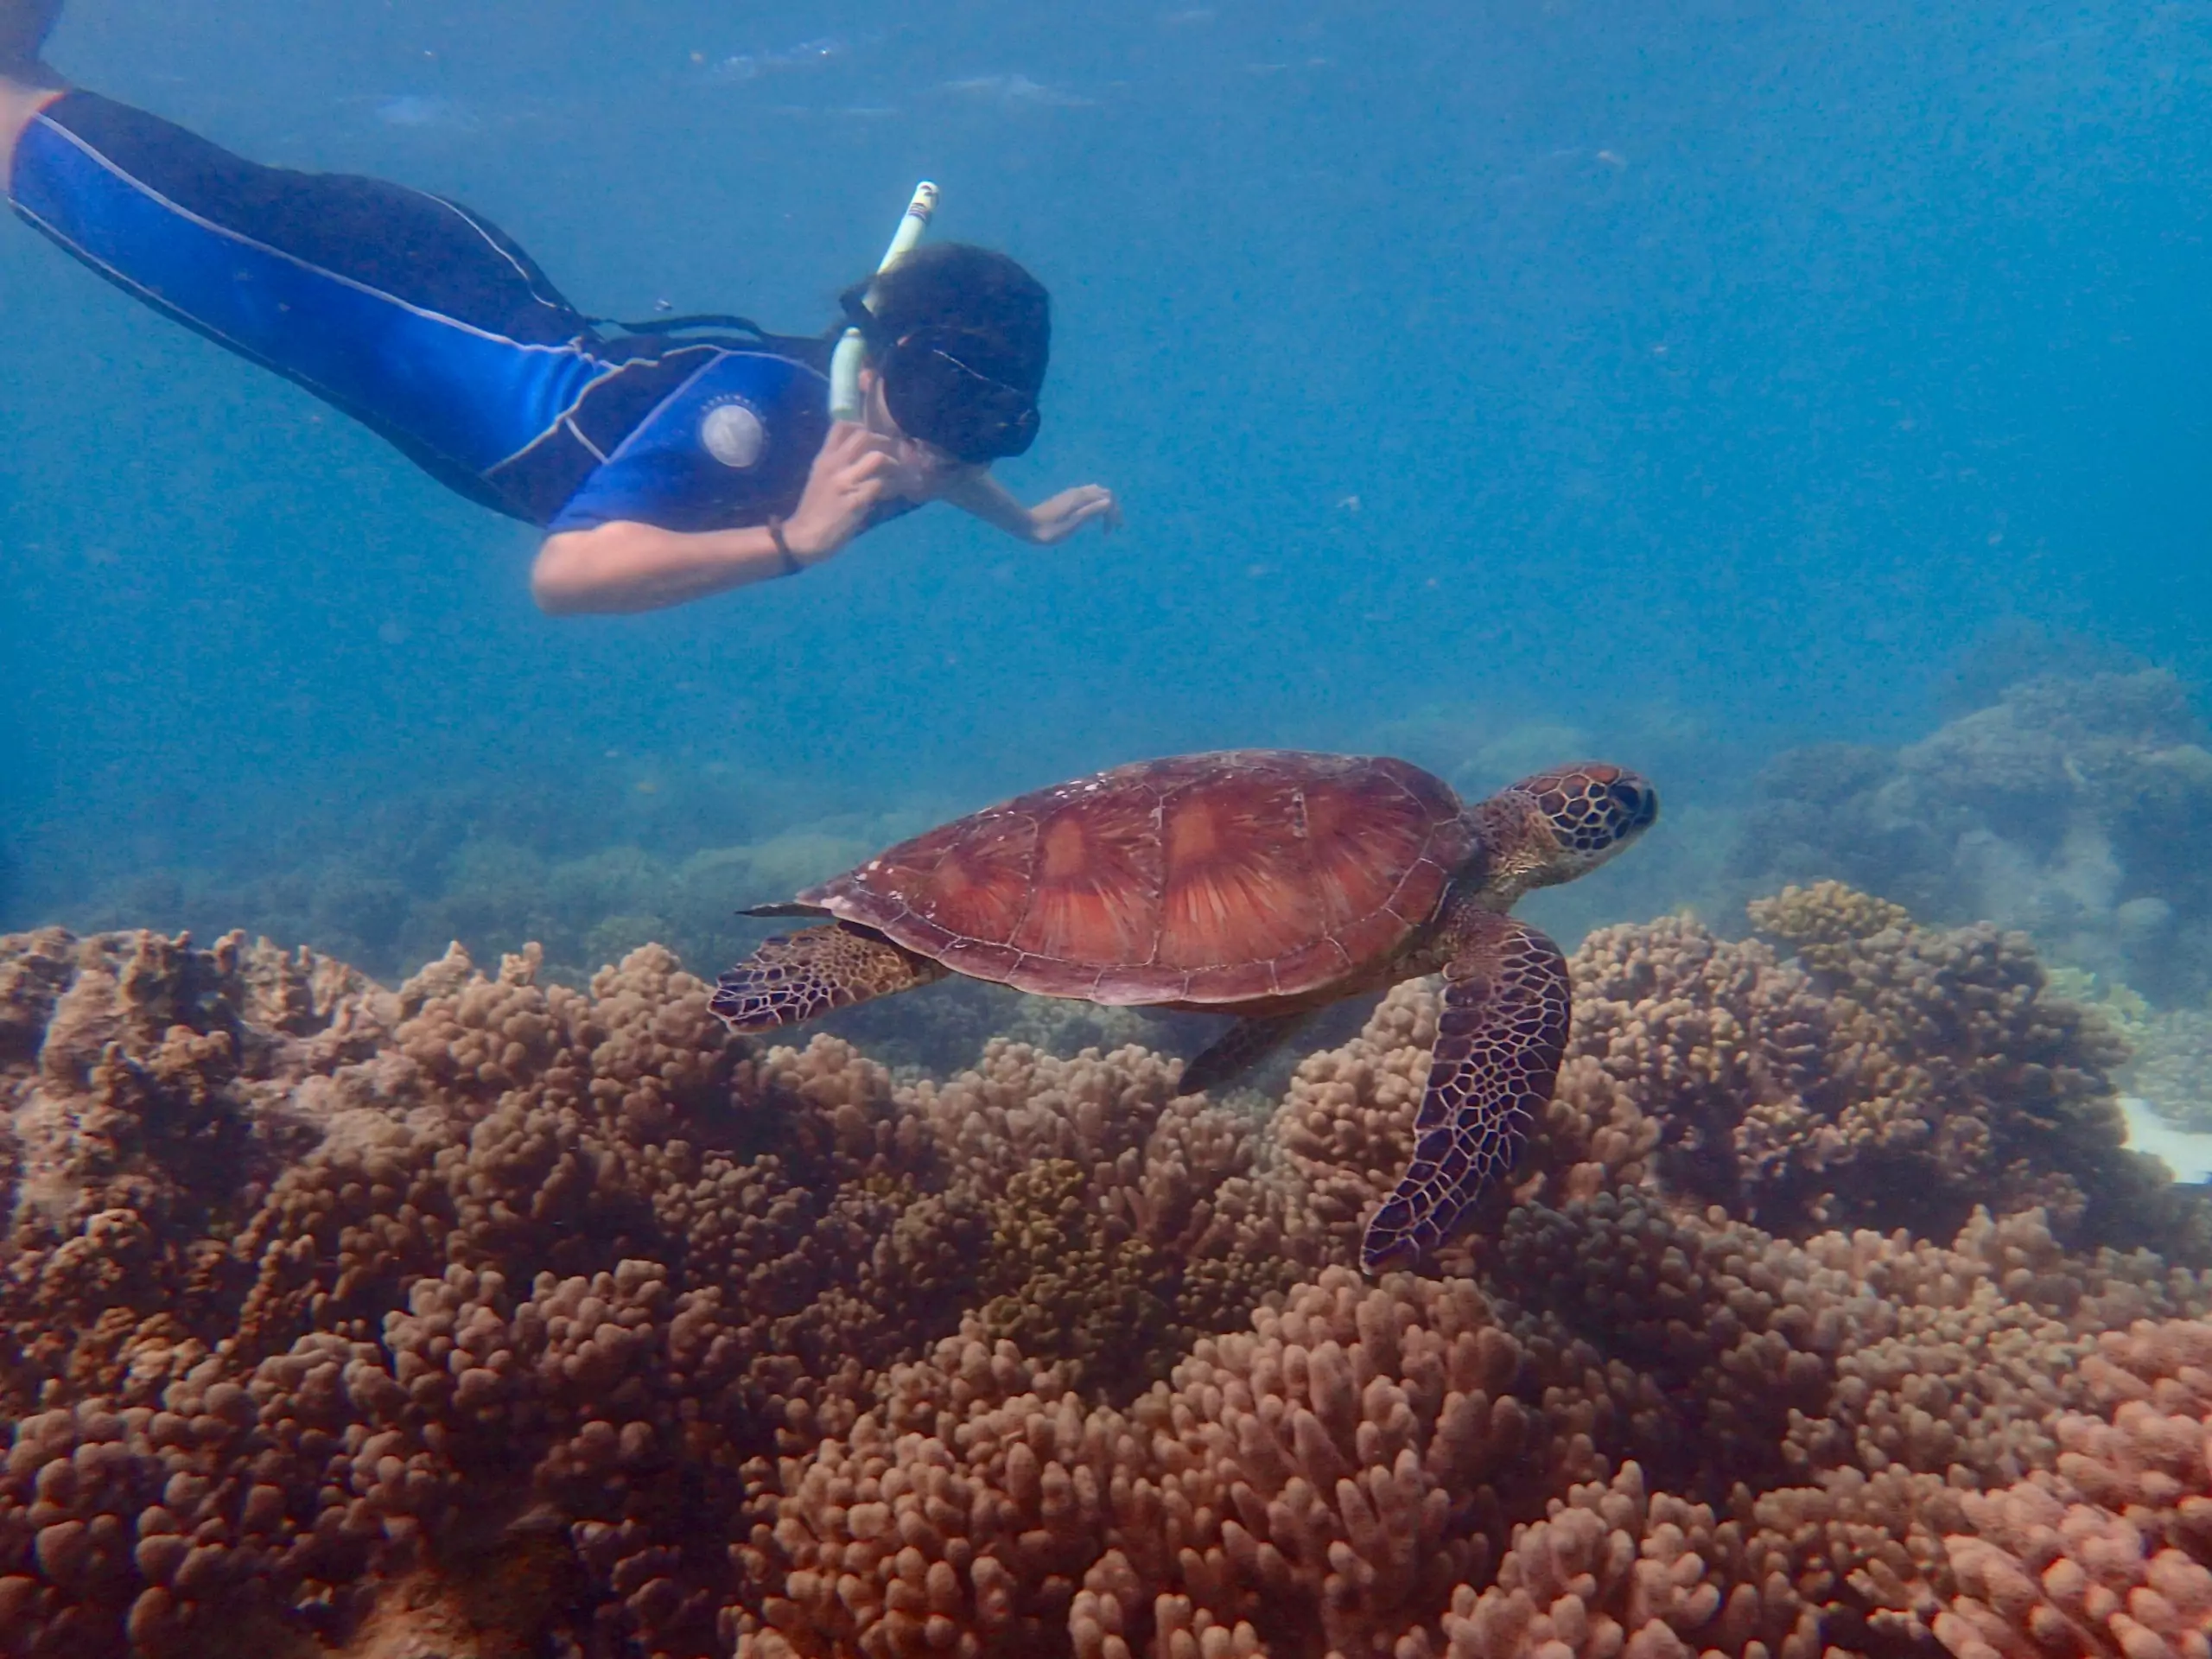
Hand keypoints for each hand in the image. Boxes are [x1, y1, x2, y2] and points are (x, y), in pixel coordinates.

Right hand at [782, 421, 896, 564]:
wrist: (802, 538)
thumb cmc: (814, 511)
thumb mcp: (820, 479)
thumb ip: (839, 465)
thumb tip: (866, 456)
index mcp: (824, 458)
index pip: (841, 425)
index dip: (863, 426)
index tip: (876, 439)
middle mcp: (834, 464)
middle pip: (864, 435)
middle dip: (885, 443)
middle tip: (895, 457)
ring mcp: (845, 482)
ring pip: (878, 458)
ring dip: (894, 465)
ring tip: (900, 476)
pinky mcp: (855, 501)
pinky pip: (882, 484)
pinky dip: (893, 487)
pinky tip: (895, 494)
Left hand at [1026, 485, 1122, 545]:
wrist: (1026, 525)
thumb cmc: (1049, 530)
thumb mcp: (1072, 524)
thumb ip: (1090, 512)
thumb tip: (1109, 503)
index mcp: (1082, 498)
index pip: (1108, 499)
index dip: (1113, 514)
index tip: (1108, 532)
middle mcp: (1078, 492)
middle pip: (1104, 493)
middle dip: (1112, 508)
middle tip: (1112, 526)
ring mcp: (1071, 493)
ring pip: (1096, 493)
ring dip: (1104, 504)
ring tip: (1104, 520)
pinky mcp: (1066, 498)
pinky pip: (1087, 495)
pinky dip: (1095, 503)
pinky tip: (1090, 515)